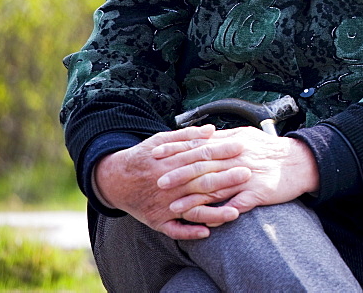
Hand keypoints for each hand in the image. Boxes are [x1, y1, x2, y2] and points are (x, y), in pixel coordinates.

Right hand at [94, 125, 250, 239]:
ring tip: (235, 213)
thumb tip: (212, 129)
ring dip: (213, 212)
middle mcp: (168, 184)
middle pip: (200, 182)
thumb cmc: (143, 157)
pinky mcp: (157, 221)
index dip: (221, 151)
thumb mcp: (160, 140)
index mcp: (170, 162)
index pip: (200, 156)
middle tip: (248, 173)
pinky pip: (174, 230)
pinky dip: (189, 232)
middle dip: (225, 178)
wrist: (114, 180)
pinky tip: (207, 232)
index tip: (241, 147)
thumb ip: (186, 136)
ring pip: (191, 209)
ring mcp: (163, 205)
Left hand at [152, 127, 319, 224]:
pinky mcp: (258, 192)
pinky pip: (236, 204)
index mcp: (233, 141)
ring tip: (175, 206)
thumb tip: (202, 135)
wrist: (302, 161)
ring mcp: (248, 175)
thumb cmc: (272, 150)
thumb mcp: (247, 135)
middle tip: (159, 181)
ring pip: (216, 186)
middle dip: (179, 173)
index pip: (199, 143)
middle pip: (203, 164)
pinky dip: (220, 213)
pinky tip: (206, 221)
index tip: (157, 153)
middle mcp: (238, 156)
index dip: (176, 148)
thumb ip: (223, 138)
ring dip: (193, 197)